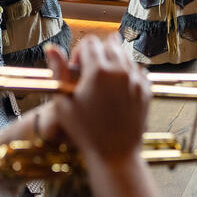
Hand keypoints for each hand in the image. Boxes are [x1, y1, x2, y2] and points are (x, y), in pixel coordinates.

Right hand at [46, 36, 147, 162]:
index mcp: (98, 71)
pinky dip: (127, 72)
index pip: (90, 42)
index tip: (77, 68)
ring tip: (103, 80)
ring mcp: (136, 79)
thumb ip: (58, 71)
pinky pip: (137, 69)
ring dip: (113, 60)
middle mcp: (119, 71)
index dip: (80, 52)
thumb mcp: (64, 103)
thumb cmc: (86, 132)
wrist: (115, 154)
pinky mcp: (146, 89)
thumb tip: (51, 48)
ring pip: (125, 54)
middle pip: (109, 43)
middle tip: (90, 73)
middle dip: (98, 53)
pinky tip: (117, 88)